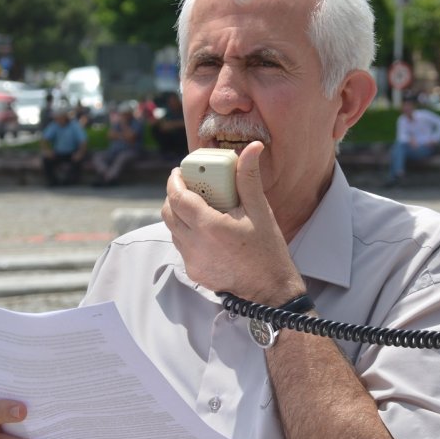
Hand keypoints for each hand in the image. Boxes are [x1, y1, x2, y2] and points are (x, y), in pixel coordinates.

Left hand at [161, 141, 304, 304]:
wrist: (271, 290)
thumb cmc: (267, 250)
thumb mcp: (259, 211)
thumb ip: (248, 178)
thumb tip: (251, 148)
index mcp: (209, 226)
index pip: (177, 197)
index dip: (175, 181)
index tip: (180, 171)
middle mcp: (195, 245)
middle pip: (168, 213)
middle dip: (174, 196)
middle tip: (188, 186)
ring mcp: (192, 261)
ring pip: (172, 230)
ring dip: (179, 215)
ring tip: (198, 206)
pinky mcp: (194, 272)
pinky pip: (181, 247)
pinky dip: (187, 234)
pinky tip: (205, 230)